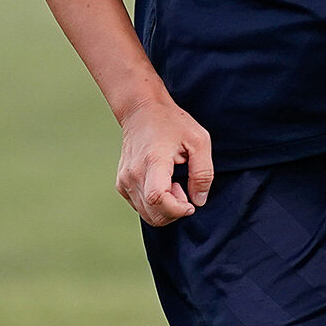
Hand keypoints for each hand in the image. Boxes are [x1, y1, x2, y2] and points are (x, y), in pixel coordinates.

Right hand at [116, 97, 212, 225]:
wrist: (141, 111)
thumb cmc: (172, 123)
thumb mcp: (199, 141)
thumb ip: (203, 173)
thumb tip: (198, 201)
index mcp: (153, 162)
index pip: (158, 199)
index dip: (177, 209)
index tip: (190, 203)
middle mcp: (134, 174)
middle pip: (154, 214)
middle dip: (175, 211)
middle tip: (183, 188)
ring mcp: (125, 180)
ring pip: (147, 215)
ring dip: (165, 208)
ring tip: (172, 183)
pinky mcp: (121, 183)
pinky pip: (140, 207)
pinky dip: (155, 205)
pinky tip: (162, 184)